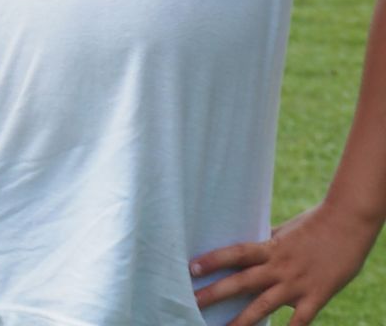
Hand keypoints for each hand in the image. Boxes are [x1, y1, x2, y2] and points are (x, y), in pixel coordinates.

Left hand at [192, 199, 384, 325]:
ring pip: (263, 305)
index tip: (191, 268)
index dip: (213, 260)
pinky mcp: (317, 296)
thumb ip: (266, 242)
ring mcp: (297, 283)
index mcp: (269, 247)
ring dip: (242, 321)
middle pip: (242, 282)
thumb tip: (246, 249)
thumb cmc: (315, 224)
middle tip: (191, 301)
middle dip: (215, 293)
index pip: (235, 254)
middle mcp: (279, 266)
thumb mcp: (284, 230)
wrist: (348, 224)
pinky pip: (300, 319)